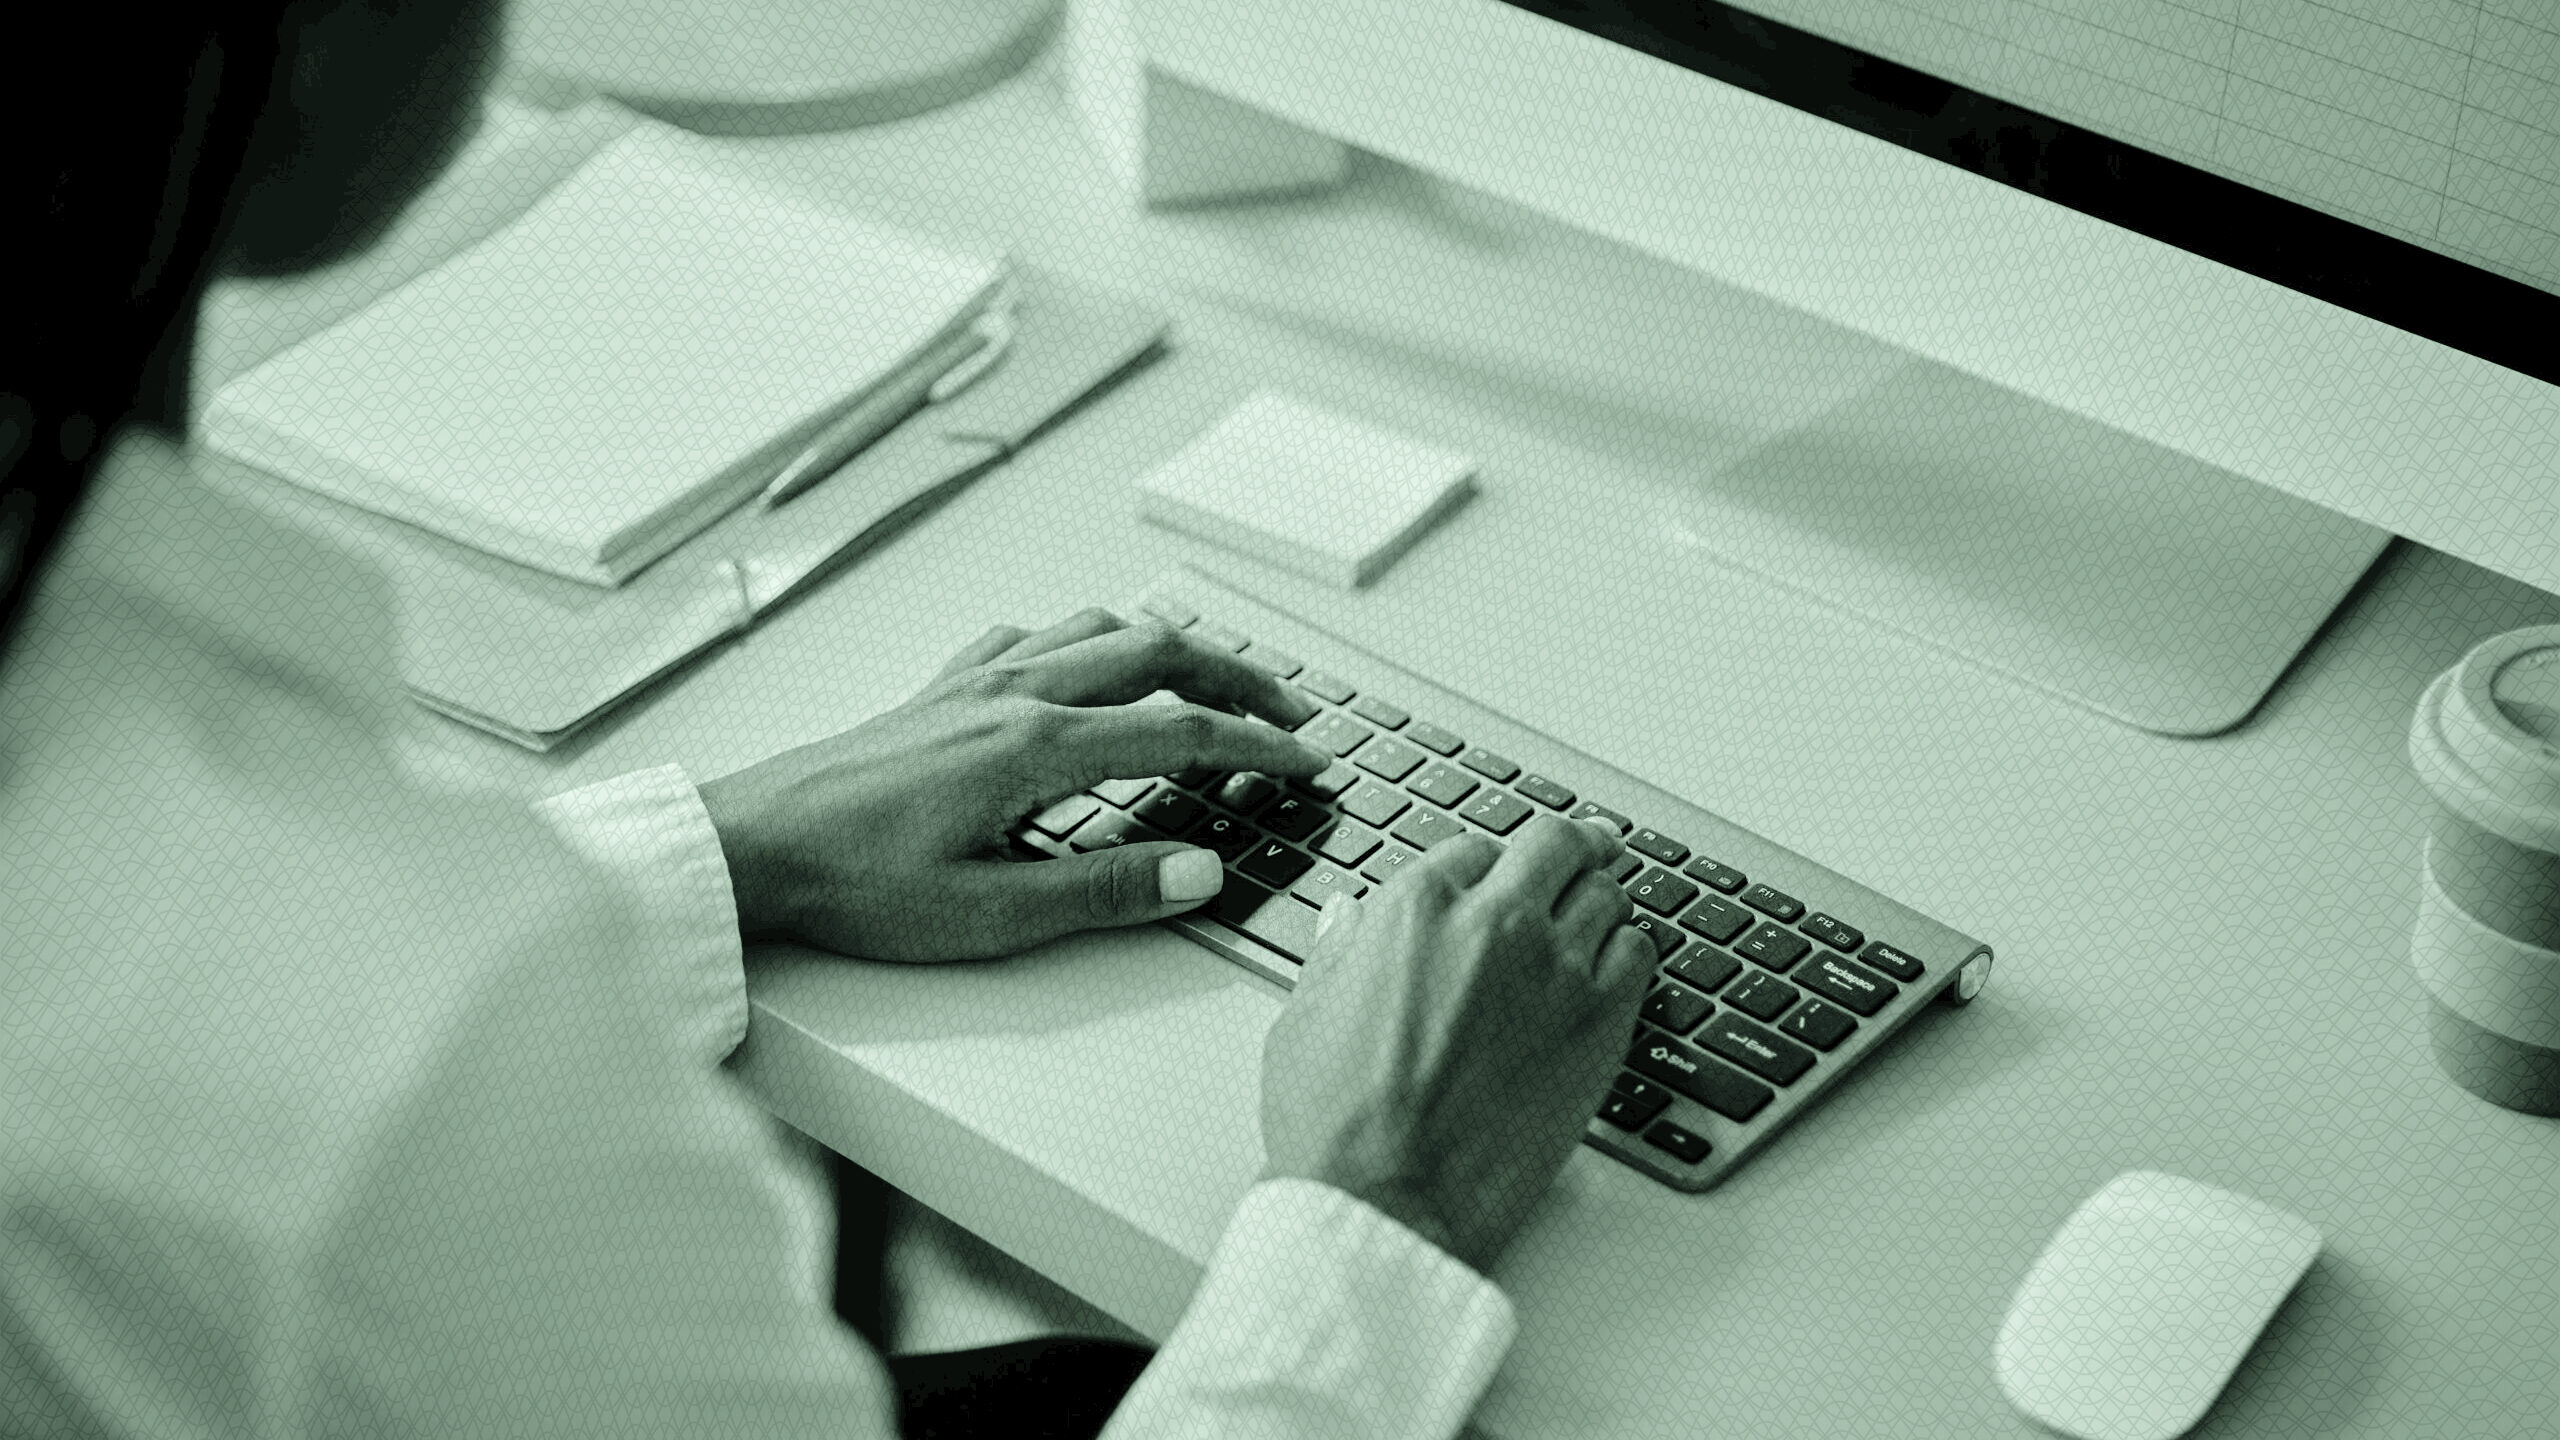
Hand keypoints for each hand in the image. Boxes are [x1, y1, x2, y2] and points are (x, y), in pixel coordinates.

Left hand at [696, 609, 1329, 960]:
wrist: (753, 845)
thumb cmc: (854, 884)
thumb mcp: (991, 915)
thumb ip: (1106, 893)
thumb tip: (1198, 872)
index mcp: (1038, 748)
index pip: (1182, 733)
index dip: (1257, 748)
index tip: (1307, 762)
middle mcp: (1015, 695)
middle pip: (1157, 654)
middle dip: (1238, 680)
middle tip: (1289, 714)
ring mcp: (976, 682)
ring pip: (1099, 629)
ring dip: (1171, 648)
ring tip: (1211, 681)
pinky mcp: (941, 690)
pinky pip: (1035, 636)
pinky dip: (1087, 639)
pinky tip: (1085, 663)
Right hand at [1258, 814, 1654, 1273]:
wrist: (1389, 1200)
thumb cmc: (1337, 1122)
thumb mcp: (1305, 1018)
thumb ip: (1338, 953)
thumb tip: (1349, 918)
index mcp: (1414, 908)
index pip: (1471, 849)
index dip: (1484, 866)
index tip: (1495, 877)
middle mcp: (1493, 921)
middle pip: (1553, 845)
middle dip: (1567, 845)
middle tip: (1583, 848)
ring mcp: (1556, 967)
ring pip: (1604, 892)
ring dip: (1599, 895)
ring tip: (1599, 907)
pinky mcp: (1602, 1020)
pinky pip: (1639, 952)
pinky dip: (1629, 948)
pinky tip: (1617, 962)